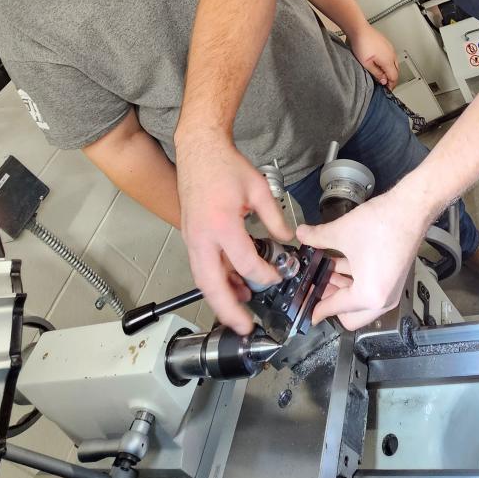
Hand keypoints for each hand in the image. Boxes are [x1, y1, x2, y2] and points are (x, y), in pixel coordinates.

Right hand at [176, 134, 292, 334]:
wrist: (199, 150)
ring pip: (203, 279)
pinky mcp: (190, 236)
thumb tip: (288, 240)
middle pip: (212, 284)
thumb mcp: (258, 188)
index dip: (264, 274)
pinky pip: (201, 266)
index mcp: (222, 224)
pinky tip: (232, 284)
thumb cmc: (225, 166)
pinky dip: (215, 280)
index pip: (245, 262)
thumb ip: (275, 218)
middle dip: (228, 309)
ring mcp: (192, 238)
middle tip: (245, 327)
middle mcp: (202, 236)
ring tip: (240, 311)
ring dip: (220, 298)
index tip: (277, 276)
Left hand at [296, 187, 431, 329]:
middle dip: (330, 301)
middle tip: (315, 286)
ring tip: (324, 270)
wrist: (410, 209)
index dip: (315, 307)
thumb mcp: (341, 232)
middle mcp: (382, 300)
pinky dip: (354, 281)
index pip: (335, 308)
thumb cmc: (382, 224)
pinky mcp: (393, 280)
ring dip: (341, 289)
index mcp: (369, 295)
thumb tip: (302, 235)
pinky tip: (340, 263)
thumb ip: (317, 238)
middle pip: (349, 315)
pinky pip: (369, 290)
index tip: (305, 309)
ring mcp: (390, 291)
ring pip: (359, 303)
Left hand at [348, 24, 399, 87]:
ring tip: (383, 75)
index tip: (387, 89)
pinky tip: (381, 63)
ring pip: (394, 63)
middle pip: (396, 70)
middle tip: (385, 84)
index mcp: (388, 60)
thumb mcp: (366, 63)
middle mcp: (391, 54)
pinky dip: (389, 63)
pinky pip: (391, 56)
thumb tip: (383, 80)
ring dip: (390, 70)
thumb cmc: (361, 43)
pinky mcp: (386, 43)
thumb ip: (376, 73)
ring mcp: (390, 47)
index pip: (394, 77)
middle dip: (392, 79)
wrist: (358, 29)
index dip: (391, 85)